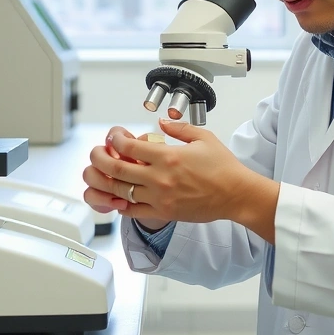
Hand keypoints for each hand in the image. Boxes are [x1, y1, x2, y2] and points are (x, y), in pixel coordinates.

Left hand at [91, 119, 278, 240]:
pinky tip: (118, 196)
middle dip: (100, 159)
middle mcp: (160, 178)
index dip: (115, 139)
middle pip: (116, 169)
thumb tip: (161, 121)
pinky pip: (133, 211)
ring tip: (100, 174)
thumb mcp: (204, 137)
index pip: (129, 146)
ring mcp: (160, 198)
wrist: (236, 194)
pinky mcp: (164, 213)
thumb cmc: (224, 167)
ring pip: (120, 191)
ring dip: (105, 182)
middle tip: (97, 153)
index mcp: (168, 156)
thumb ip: (179, 128)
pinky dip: (121, 203)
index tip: (113, 136)